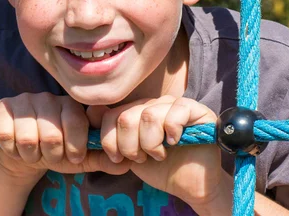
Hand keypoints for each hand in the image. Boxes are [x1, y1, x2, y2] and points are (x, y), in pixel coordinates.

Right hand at [0, 92, 130, 182]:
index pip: (76, 122)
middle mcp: (47, 97)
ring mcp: (23, 100)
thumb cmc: (56, 151)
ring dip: (30, 154)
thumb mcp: (81, 158)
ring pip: (28, 136)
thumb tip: (127, 163)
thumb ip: (103, 159)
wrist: (24, 154)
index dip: (74, 147)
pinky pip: (5, 133)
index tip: (72, 157)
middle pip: (51, 134)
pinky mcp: (1, 108)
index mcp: (70, 105)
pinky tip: (15, 146)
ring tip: (33, 153)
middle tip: (50, 156)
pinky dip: (11, 148)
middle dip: (51, 155)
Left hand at [88, 96, 232, 212]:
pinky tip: (174, 142)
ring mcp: (176, 104)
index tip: (118, 157)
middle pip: (127, 117)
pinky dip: (171, 131)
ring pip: (149, 116)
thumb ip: (111, 136)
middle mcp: (155, 103)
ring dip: (150, 144)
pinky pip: (175, 112)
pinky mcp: (197, 110)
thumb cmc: (159, 169)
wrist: (188, 185)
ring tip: (158, 154)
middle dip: (129, 146)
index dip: (110, 139)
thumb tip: (91, 113)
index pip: (110, 114)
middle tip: (141, 157)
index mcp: (137, 111)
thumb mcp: (128, 154)